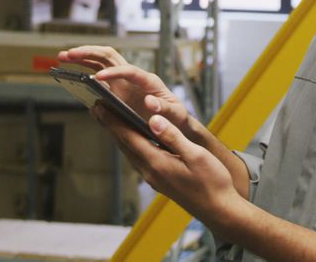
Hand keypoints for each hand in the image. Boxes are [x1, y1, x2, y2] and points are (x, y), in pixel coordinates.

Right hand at [57, 45, 186, 125]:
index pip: (129, 70)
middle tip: (69, 54)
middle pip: (110, 56)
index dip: (114, 72)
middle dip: (89, 52)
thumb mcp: (175, 115)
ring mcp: (124, 81)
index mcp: (149, 81)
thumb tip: (149, 103)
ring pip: (101, 61)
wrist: (174, 121)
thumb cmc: (176, 117)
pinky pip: (98, 74)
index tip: (99, 78)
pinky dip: (84, 70)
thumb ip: (164, 110)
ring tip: (63, 58)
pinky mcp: (116, 88)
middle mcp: (134, 76)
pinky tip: (70, 72)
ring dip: (82, 57)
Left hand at [94, 103, 240, 221]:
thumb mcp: (195, 155)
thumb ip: (173, 136)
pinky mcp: (159, 181)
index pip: (128, 137)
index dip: (112, 120)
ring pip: (130, 153)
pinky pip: (138, 159)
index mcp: (157, 163)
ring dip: (118, 136)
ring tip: (109, 120)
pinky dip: (130, 145)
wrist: (219, 210)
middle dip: (110, 126)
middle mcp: (150, 172)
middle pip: (124, 145)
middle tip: (96, 108)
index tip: (99, 105)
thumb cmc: (212, 182)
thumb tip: (153, 119)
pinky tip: (132, 140)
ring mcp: (153, 178)